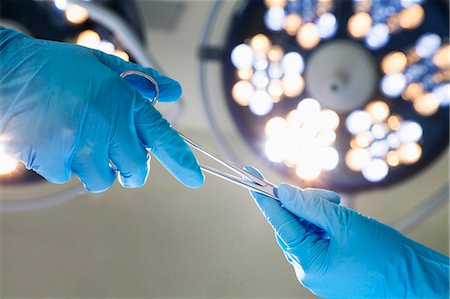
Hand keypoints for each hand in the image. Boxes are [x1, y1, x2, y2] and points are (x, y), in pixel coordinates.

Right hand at [0, 27, 203, 190]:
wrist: (7, 73)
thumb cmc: (57, 68)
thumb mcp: (104, 65)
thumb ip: (142, 81)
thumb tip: (172, 92)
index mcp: (124, 103)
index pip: (163, 138)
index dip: (182, 161)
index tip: (196, 178)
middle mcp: (108, 128)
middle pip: (136, 171)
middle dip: (132, 169)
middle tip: (119, 154)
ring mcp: (81, 147)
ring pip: (104, 179)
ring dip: (98, 167)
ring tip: (80, 141)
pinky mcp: (56, 161)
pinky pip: (71, 176)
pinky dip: (68, 164)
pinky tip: (56, 141)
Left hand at [246, 166, 448, 297]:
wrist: (416, 281)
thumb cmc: (385, 257)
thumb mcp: (344, 223)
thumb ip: (309, 206)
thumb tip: (283, 192)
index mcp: (308, 263)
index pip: (279, 223)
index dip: (265, 198)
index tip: (251, 179)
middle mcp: (308, 270)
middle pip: (292, 225)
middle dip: (304, 205)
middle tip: (327, 198)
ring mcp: (319, 271)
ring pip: (305, 231)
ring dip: (317, 214)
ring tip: (340, 209)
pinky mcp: (329, 268)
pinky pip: (317, 241)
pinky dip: (324, 225)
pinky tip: (340, 219)